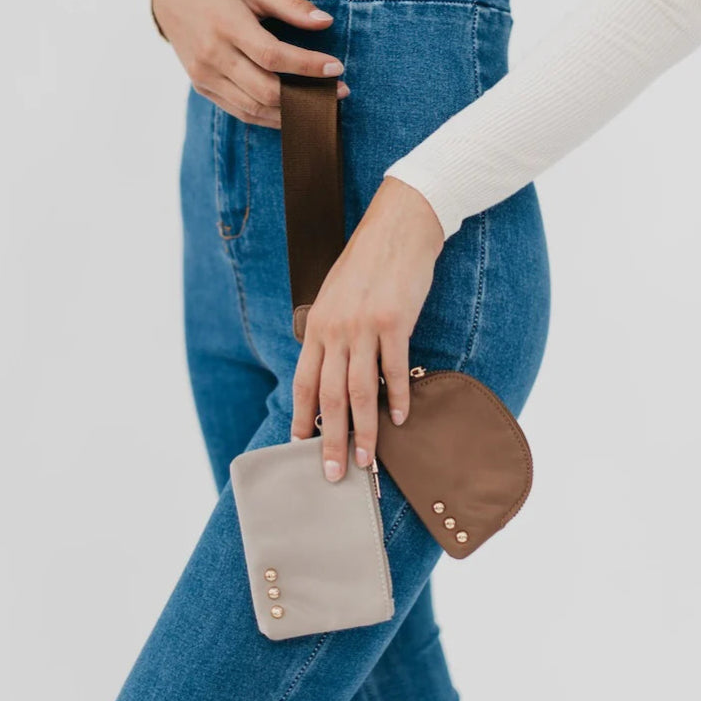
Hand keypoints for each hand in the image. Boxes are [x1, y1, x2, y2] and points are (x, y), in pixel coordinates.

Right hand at [153, 0, 348, 127]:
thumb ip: (288, 4)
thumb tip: (325, 22)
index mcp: (227, 26)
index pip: (274, 57)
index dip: (308, 67)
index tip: (336, 69)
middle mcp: (214, 56)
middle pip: (266, 91)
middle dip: (306, 97)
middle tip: (337, 94)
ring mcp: (205, 77)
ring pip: (254, 110)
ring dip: (290, 114)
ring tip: (318, 108)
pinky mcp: (203, 88)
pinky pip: (241, 112)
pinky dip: (269, 117)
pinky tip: (290, 112)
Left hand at [291, 176, 444, 480]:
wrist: (398, 227)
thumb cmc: (367, 264)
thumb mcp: (335, 296)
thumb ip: (330, 333)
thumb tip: (331, 369)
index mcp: (317, 327)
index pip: (303, 383)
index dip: (300, 418)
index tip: (299, 446)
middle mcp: (335, 330)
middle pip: (329, 397)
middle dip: (329, 440)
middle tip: (333, 473)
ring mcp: (364, 327)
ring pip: (360, 391)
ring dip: (364, 430)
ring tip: (366, 460)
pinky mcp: (394, 321)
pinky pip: (393, 368)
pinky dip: (398, 396)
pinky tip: (400, 418)